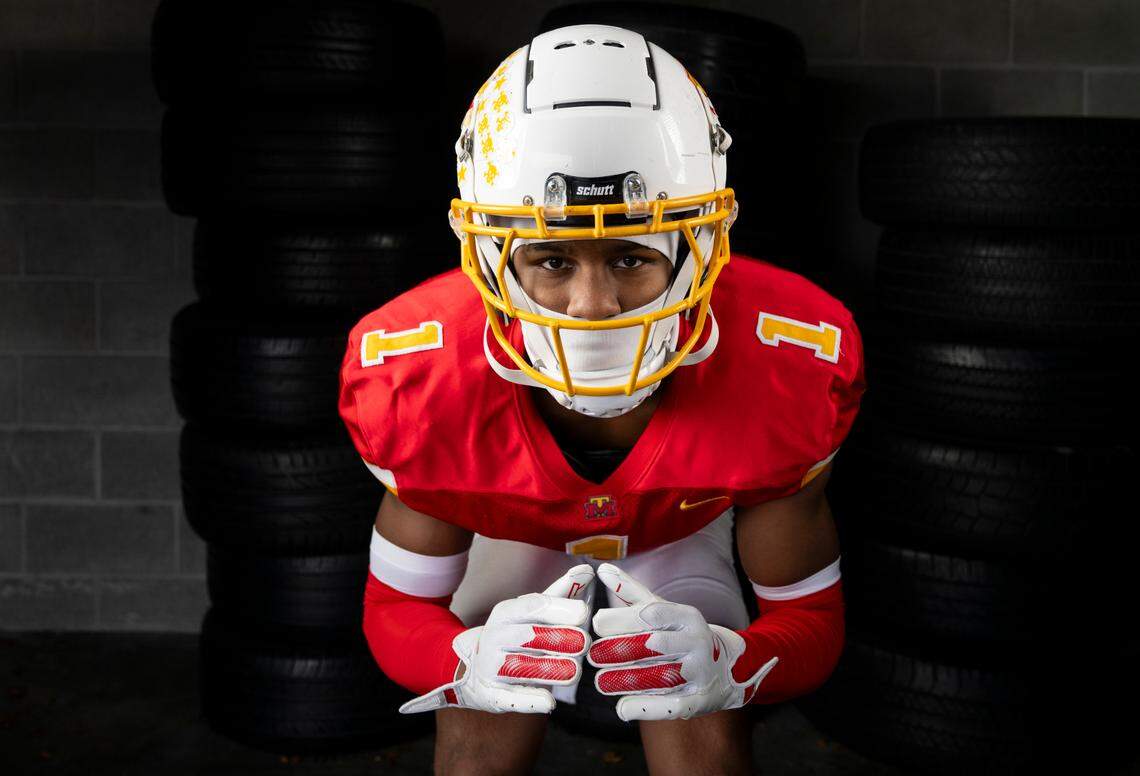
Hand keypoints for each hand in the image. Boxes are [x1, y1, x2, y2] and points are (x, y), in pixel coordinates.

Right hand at [399, 564, 594, 714]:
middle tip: (584, 642)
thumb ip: (559, 595)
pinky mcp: (491, 695)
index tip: (583, 612)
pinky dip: (530, 700)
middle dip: (557, 638)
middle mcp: (494, 637)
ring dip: (549, 669)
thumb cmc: (513, 636)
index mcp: (505, 613)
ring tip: (574, 671)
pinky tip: (549, 701)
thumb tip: (586, 570)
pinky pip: (510, 698)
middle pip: (527, 635)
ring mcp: (490, 667)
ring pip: (520, 667)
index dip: (558, 608)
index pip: (532, 607)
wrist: (470, 669)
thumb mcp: (530, 613)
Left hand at [588, 563, 776, 720]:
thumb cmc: (681, 634)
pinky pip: (672, 705)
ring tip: (601, 682)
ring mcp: (701, 671)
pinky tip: (621, 708)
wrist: (726, 667)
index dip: (623, 618)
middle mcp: (697, 641)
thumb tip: (602, 569)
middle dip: (621, 650)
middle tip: (593, 656)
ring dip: (627, 680)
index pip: (653, 614)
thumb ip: (632, 592)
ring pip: (662, 676)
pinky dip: (645, 708)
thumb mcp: (662, 610)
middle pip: (655, 645)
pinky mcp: (700, 700)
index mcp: (687, 616)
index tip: (597, 623)